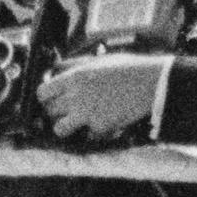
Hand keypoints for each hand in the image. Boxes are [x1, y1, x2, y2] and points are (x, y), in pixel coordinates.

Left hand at [34, 54, 170, 143]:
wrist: (153, 83)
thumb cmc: (129, 69)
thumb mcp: (99, 61)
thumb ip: (77, 68)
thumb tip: (59, 70)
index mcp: (75, 78)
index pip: (43, 93)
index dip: (45, 97)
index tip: (50, 99)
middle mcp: (76, 96)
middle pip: (50, 111)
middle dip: (57, 111)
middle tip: (68, 110)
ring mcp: (86, 113)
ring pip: (60, 128)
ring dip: (67, 126)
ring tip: (78, 122)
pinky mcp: (100, 127)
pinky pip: (87, 135)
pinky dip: (94, 132)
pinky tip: (104, 123)